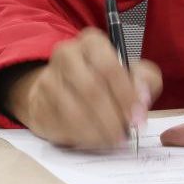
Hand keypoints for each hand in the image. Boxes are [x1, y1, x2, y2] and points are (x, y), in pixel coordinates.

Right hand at [4, 27, 162, 149]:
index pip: (109, 67)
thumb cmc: (106, 80)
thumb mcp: (132, 73)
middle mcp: (66, 54)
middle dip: (113, 117)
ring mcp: (48, 80)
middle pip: (91, 90)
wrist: (64, 88)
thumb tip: (142, 98)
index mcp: (92, 42)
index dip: (126, 95)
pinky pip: (61, 126)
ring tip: (113, 141)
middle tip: (126, 135)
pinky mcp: (38, 105)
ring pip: (74, 112)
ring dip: (98, 132)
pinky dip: (82, 138)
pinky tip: (95, 140)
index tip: (138, 117)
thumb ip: (145, 80)